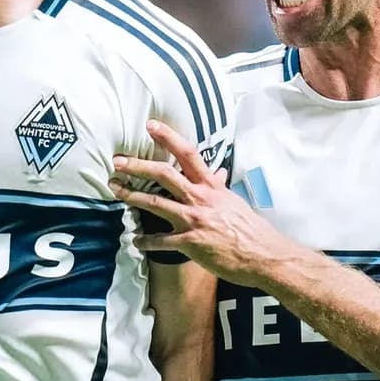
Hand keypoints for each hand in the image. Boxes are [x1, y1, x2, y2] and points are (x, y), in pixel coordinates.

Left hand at [111, 120, 284, 288]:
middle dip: (137, 166)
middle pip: (163, 174)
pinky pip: (160, 241)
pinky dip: (145, 241)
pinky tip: (135, 241)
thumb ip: (220, 187)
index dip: (168, 137)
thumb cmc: (250, 229)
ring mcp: (194, 219)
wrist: (264, 255)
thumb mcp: (234, 202)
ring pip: (155, 202)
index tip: (150, 125)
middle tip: (117, 161)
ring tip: (115, 190)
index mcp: (211, 186)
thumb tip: (219, 173)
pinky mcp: (190, 242)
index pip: (188, 154)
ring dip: (132, 196)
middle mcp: (200, 198)